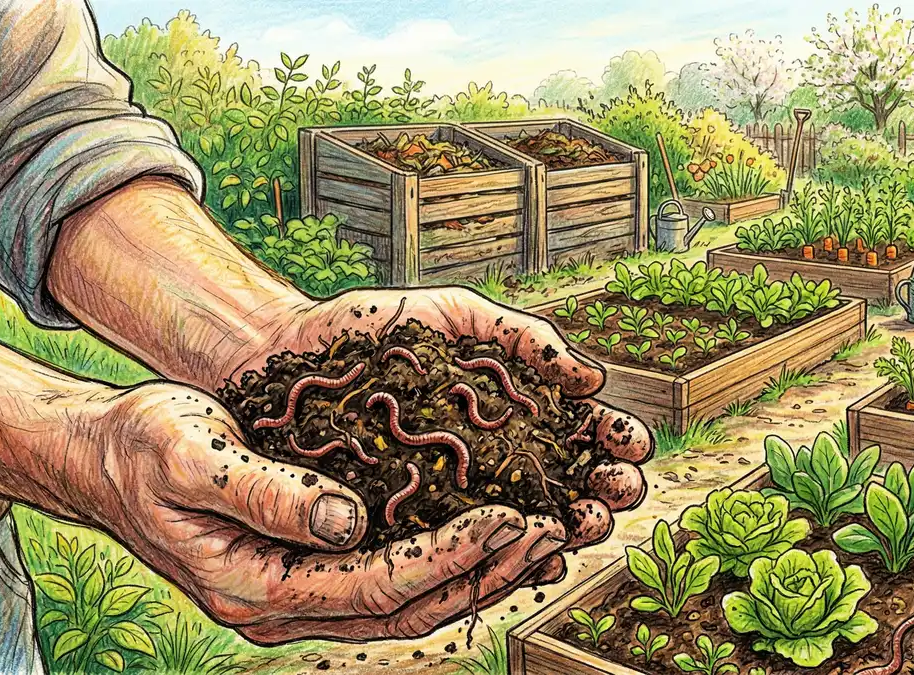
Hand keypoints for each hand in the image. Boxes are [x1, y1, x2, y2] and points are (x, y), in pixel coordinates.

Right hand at [85, 382, 571, 642]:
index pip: (377, 584)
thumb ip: (268, 494)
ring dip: (477, 573)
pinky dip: (447, 561)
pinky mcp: (309, 572)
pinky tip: (488, 534)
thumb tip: (347, 522)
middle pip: (407, 608)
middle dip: (484, 572)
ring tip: (541, 537)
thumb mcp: (194, 458)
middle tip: (550, 531)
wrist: (104, 459)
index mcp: (256, 587)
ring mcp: (299, 596)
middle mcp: (284, 606)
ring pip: (407, 604)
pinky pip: (392, 581)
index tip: (511, 518)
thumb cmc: (142, 449)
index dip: (451, 554)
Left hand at [224, 286, 652, 545]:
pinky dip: (502, 560)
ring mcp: (453, 495)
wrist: (281, 351)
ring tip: (584, 524)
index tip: (632, 444)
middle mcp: (492, 458)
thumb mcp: (455, 316)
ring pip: (524, 524)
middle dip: (603, 491)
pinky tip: (528, 560)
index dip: (613, 441)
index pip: (580, 432)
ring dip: (566, 531)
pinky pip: (461, 549)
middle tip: (617, 491)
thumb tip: (591, 379)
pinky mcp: (410, 524)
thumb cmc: (375, 329)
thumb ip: (521, 336)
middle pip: (565, 484)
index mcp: (513, 410)